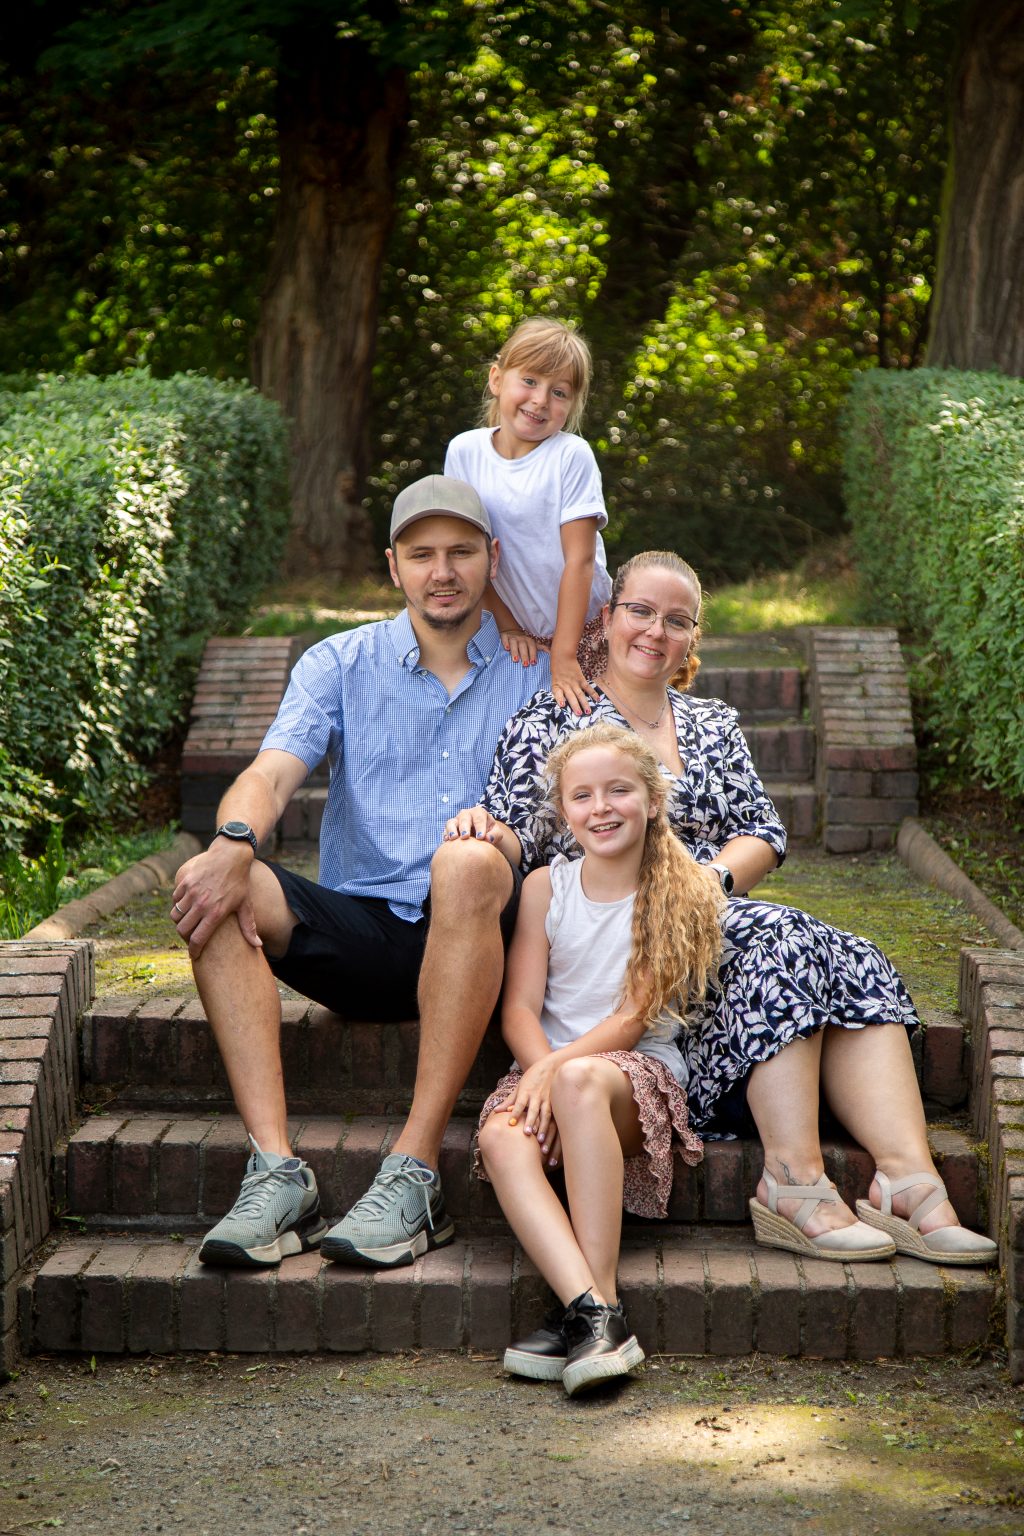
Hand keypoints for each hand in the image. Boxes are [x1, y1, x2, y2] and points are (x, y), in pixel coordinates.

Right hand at [170, 840, 261, 959]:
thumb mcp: (245, 904)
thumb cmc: (240, 881)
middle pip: (182, 929)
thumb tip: (258, 945)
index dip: (194, 950)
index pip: (198, 939)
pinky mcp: (186, 882)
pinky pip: (175, 900)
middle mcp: (201, 904)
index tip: (194, 954)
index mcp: (216, 913)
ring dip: (180, 920)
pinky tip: (187, 905)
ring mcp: (192, 892)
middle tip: (190, 936)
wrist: (231, 855)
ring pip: (176, 915)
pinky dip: (178, 905)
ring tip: (188, 921)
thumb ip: (249, 926)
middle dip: (184, 937)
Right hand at [442, 804, 508, 850]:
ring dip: (451, 829)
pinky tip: (446, 841)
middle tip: (466, 837)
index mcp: (479, 813)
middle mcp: (467, 814)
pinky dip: (445, 834)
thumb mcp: (496, 833)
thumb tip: (487, 839)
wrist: (481, 836)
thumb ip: (495, 835)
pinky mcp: (449, 828)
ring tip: (454, 838)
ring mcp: (457, 820)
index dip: (480, 827)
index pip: (479, 818)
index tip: (480, 838)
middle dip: (465, 827)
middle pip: (464, 818)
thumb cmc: (490, 833)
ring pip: (451, 822)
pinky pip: (445, 830)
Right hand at [500, 630, 540, 665]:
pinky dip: (506, 643)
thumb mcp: (534, 643)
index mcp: (529, 641)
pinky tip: (506, 648)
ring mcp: (513, 638)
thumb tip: (551, 652)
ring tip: (515, 660)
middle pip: (523, 647)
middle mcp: (522, 639)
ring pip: (514, 643)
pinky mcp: (505, 636)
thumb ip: (542, 648)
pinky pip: (505, 639)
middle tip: (525, 664)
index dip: (533, 655)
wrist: (512, 630)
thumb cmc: (525, 641)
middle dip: (525, 655)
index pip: (532, 648)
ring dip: (515, 651)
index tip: (533, 663)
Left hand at [503, 1056, 560, 1148]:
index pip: (520, 1103)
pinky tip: (552, 1137)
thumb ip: (509, 1100)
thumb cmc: (532, 1077)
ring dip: (544, 1128)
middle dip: (531, 1122)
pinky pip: (555, 1116)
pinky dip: (553, 1126)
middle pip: (533, 1110)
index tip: (511, 1123)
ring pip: (546, 1115)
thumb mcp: (519, 1087)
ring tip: (541, 1141)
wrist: (551, 1066)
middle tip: (527, 1134)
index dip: (515, 1113)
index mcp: (526, 1091)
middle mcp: (537, 1096)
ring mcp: (548, 1100)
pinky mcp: (557, 1103)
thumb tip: (496, 1111)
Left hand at [551, 656, 599, 716]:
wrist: (562, 657)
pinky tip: (598, 699)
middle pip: (571, 696)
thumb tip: (563, 703)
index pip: (557, 694)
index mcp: (556, 686)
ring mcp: (574, 682)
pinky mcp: (581, 679)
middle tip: (579, 714)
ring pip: (580, 694)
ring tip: (588, 711)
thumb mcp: (554, 681)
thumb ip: (558, 691)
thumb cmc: (557, 671)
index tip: (562, 705)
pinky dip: (593, 693)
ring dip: (584, 703)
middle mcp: (565, 685)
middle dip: (575, 705)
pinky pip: (587, 687)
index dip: (560, 699)